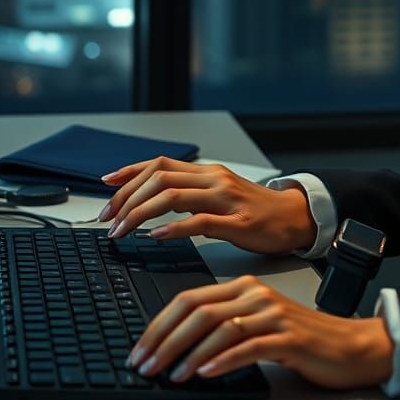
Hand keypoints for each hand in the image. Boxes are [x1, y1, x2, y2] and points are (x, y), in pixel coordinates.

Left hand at [97, 157, 317, 254]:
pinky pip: (199, 222)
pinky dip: (173, 228)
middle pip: (159, 177)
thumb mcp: (218, 193)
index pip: (159, 163)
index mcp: (207, 172)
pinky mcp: (237, 223)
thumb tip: (149, 199)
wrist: (295, 218)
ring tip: (122, 230)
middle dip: (126, 197)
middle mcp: (214, 180)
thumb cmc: (254, 210)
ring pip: (172, 196)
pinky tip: (155, 236)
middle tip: (107, 218)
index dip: (128, 172)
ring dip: (139, 213)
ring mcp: (226, 200)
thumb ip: (188, 193)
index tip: (105, 185)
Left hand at [126, 274, 395, 389]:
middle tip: (145, 363)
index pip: (189, 299)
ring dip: (188, 353)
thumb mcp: (258, 325)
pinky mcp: (288, 338)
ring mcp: (272, 315)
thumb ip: (224, 328)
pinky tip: (206, 372)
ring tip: (170, 373)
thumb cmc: (302, 339)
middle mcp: (255, 295)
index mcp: (243, 288)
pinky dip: (223, 360)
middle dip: (164, 338)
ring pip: (219, 327)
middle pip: (198, 311)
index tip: (140, 348)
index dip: (159, 324)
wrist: (350, 346)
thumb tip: (178, 349)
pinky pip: (248, 346)